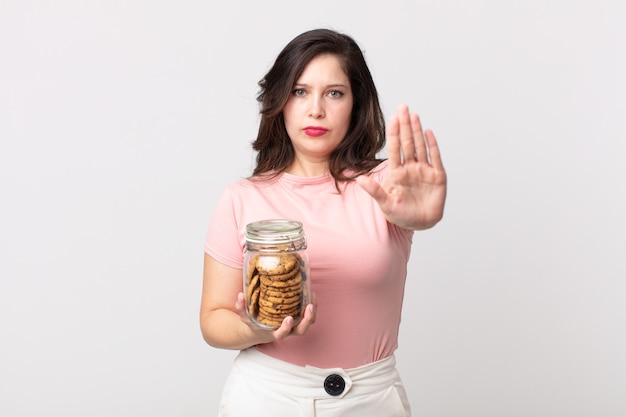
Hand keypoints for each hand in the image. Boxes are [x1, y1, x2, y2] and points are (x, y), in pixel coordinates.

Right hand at [235, 292, 316, 342]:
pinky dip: (312, 307)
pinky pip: (309, 317)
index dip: (286, 328)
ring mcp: (294, 327)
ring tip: (312, 298)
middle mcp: (286, 331)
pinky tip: (311, 295)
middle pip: (301, 331)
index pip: (281, 334)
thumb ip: (241, 307)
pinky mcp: (298, 320)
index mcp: (274, 332)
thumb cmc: (254, 323)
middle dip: (307, 320)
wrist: (260, 331)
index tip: (288, 319)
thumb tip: (240, 295)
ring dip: (312, 313)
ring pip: (308, 324)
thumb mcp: (245, 317)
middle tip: (308, 307)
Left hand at [356, 104, 446, 229]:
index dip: (394, 133)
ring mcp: (424, 170)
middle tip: (403, 107)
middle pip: (407, 142)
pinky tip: (428, 133)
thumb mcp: (385, 203)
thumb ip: (374, 191)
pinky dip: (432, 145)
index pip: (395, 148)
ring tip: (414, 115)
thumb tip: (359, 180)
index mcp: (397, 172)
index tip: (392, 118)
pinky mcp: (437, 176)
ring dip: (417, 131)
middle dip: (405, 125)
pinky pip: (435, 158)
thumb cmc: (401, 215)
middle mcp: (410, 168)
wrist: (420, 224)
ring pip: (420, 146)